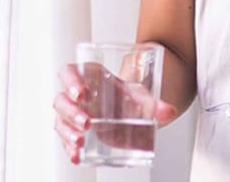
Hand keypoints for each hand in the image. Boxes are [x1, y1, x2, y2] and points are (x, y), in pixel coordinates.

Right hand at [54, 63, 177, 163]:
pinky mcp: (74, 132)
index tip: (81, 93)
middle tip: (87, 123)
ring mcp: (73, 114)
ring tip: (80, 142)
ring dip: (67, 131)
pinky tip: (76, 156)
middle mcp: (76, 95)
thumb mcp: (141, 96)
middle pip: (62, 99)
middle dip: (72, 112)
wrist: (130, 110)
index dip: (71, 81)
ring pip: (60, 120)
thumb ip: (154, 103)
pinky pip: (64, 139)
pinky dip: (68, 148)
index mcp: (88, 77)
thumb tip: (169, 111)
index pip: (70, 73)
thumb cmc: (127, 97)